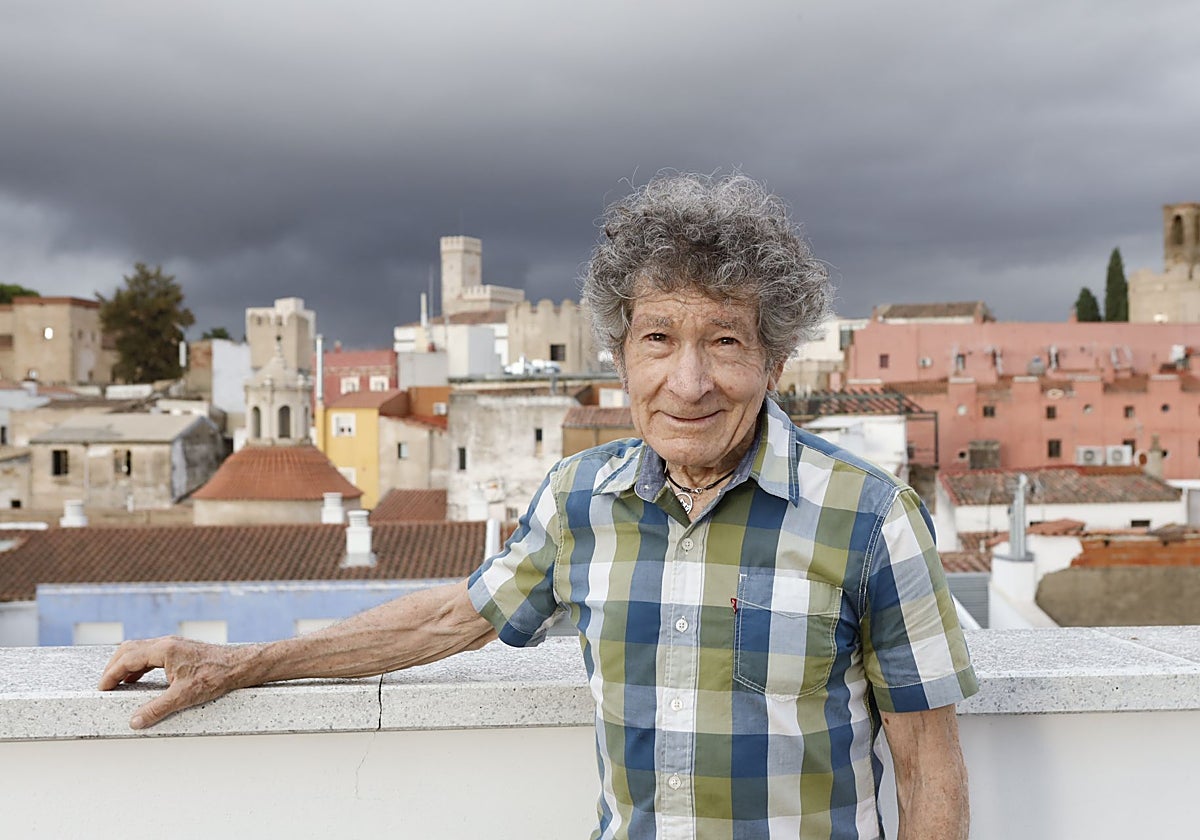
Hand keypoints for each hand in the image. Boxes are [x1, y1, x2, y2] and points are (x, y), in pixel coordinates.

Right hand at [98, 636, 255, 729]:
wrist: (239, 666)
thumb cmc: (216, 676)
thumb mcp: (184, 696)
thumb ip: (157, 709)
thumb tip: (135, 721)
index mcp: (164, 650)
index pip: (127, 659)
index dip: (111, 674)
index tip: (102, 688)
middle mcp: (166, 643)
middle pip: (129, 649)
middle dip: (113, 667)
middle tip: (105, 686)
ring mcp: (174, 645)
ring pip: (140, 650)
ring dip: (126, 665)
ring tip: (117, 684)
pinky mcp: (180, 651)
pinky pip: (151, 655)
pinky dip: (139, 666)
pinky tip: (138, 680)